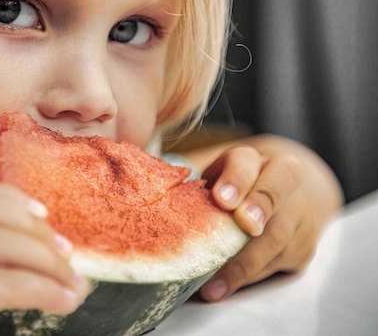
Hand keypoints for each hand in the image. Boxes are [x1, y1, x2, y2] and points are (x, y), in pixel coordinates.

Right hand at [0, 183, 88, 335]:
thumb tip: (13, 266)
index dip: (10, 199)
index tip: (42, 215)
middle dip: (36, 230)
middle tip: (67, 253)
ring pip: (5, 242)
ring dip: (49, 263)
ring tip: (74, 284)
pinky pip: (7, 282)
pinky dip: (44, 289)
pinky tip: (63, 300)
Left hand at [192, 137, 341, 301]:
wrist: (287, 193)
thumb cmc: (234, 187)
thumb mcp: (214, 176)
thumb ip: (191, 184)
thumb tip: (149, 195)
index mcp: (252, 161)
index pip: (247, 162)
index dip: (236, 180)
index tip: (221, 199)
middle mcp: (281, 184)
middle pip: (274, 196)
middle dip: (257, 212)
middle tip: (238, 232)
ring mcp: (297, 217)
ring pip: (277, 238)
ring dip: (243, 264)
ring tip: (212, 285)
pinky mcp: (302, 249)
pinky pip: (277, 265)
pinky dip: (247, 279)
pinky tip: (222, 289)